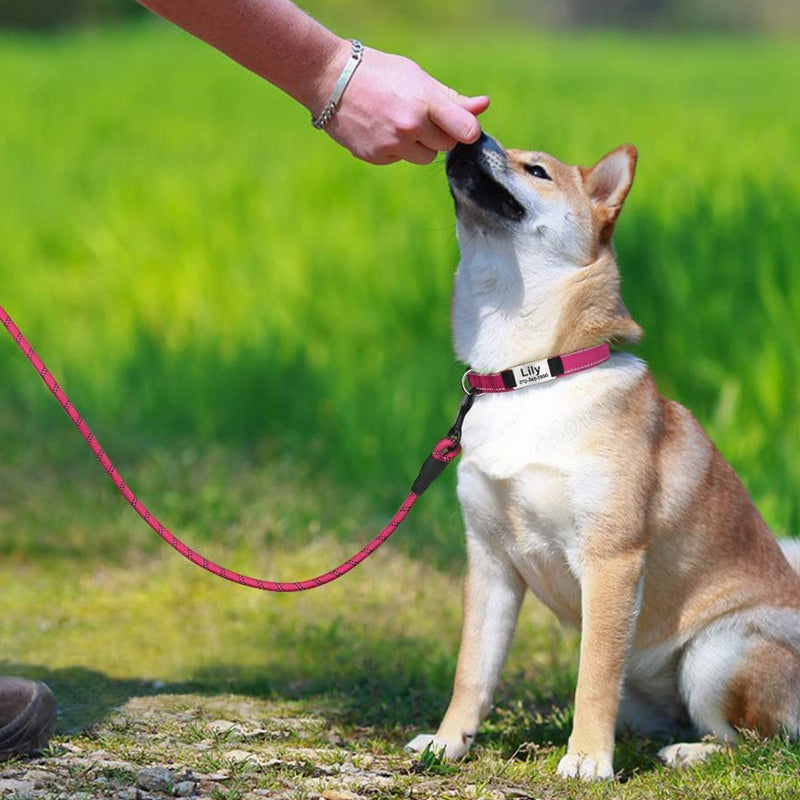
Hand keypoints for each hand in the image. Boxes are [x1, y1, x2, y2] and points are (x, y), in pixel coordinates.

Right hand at [315, 43, 489, 164]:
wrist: (330, 79)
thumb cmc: (379, 72)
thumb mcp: (416, 77)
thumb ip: (451, 99)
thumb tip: (483, 106)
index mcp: (424, 101)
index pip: (466, 130)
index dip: (467, 131)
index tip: (463, 127)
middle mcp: (410, 126)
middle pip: (446, 146)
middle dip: (440, 134)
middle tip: (421, 116)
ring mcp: (392, 144)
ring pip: (424, 157)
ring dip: (419, 145)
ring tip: (399, 123)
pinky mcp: (376, 157)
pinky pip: (400, 159)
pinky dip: (396, 149)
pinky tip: (380, 129)